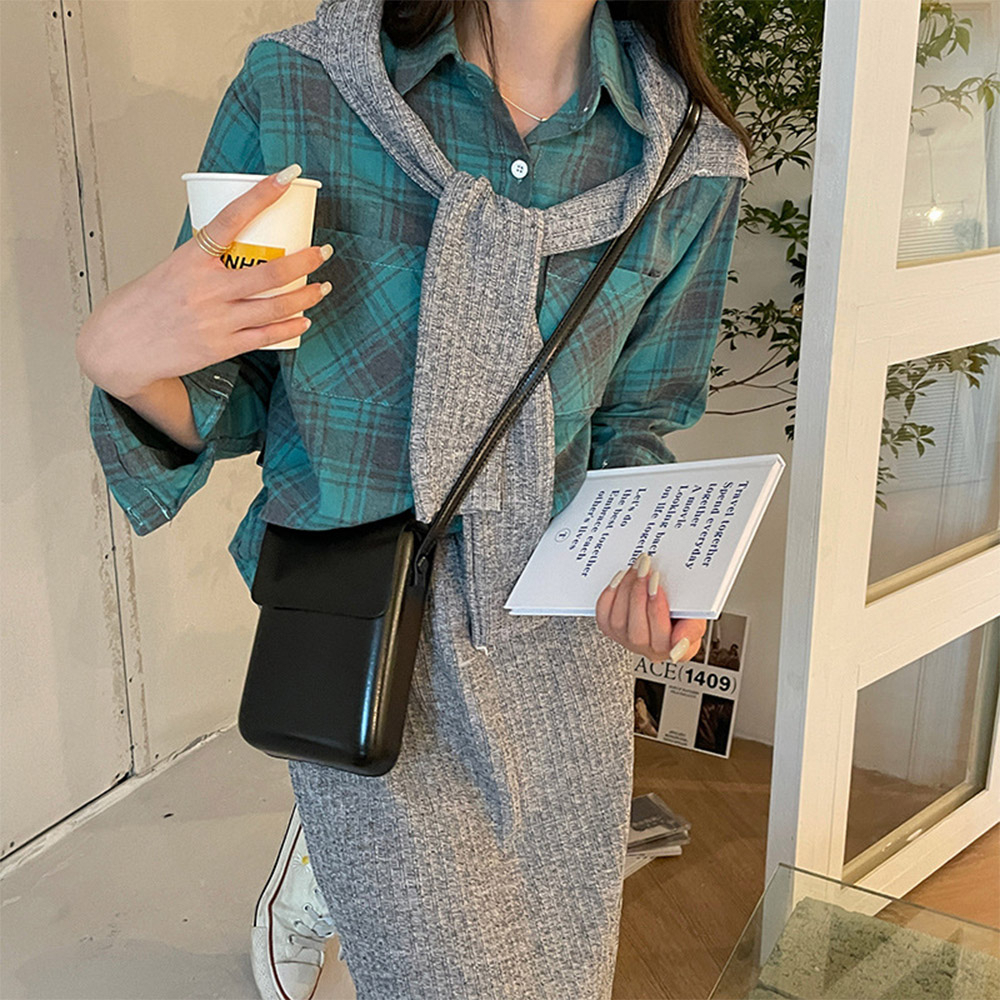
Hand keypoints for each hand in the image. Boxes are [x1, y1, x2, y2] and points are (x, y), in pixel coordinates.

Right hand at [76, 164, 332, 397]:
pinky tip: (305, 320)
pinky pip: (266, 336)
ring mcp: (216, 319)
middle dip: (304, 260)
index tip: (287, 176)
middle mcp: (206, 288)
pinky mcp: (222, 346)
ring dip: (306, 295)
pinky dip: (290, 327)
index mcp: (190, 259)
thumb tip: (241, 248)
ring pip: (275, 305)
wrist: (121, 347)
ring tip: (322, 287)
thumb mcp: (171, 269)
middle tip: (323, 250)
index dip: (261, 195)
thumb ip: (206, 261)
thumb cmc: (146, 304)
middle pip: (269, 271)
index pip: (231, 218)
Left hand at [595, 552, 705, 662]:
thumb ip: (692, 631)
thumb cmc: (682, 615)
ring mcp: (624, 639)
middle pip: (637, 630)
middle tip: (645, 570)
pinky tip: (620, 579)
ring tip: (635, 569)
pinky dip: (609, 595)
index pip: (661, 637)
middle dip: (639, 595)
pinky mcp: (610, 628)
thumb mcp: (697, 620)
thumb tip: (679, 645)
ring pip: (618, 621)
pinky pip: (604, 615)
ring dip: (625, 590)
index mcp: (668, 648)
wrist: (667, 608)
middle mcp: (644, 648)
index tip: (658, 585)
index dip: (657, 610)